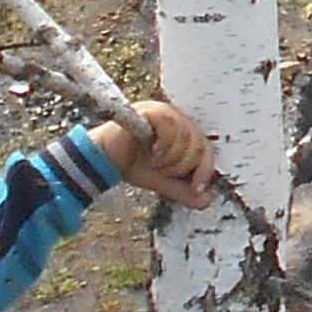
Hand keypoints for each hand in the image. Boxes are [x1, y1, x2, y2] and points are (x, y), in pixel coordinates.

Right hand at [90, 95, 217, 200]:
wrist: (104, 160)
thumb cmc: (133, 164)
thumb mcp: (163, 181)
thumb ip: (184, 191)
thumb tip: (206, 201)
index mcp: (184, 131)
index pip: (206, 149)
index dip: (205, 171)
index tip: (196, 189)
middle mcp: (178, 118)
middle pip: (200, 144)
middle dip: (182, 167)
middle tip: (162, 170)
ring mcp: (165, 111)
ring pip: (187, 136)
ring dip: (171, 158)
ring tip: (155, 161)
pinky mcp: (151, 110)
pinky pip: (170, 126)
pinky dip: (163, 146)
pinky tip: (152, 151)